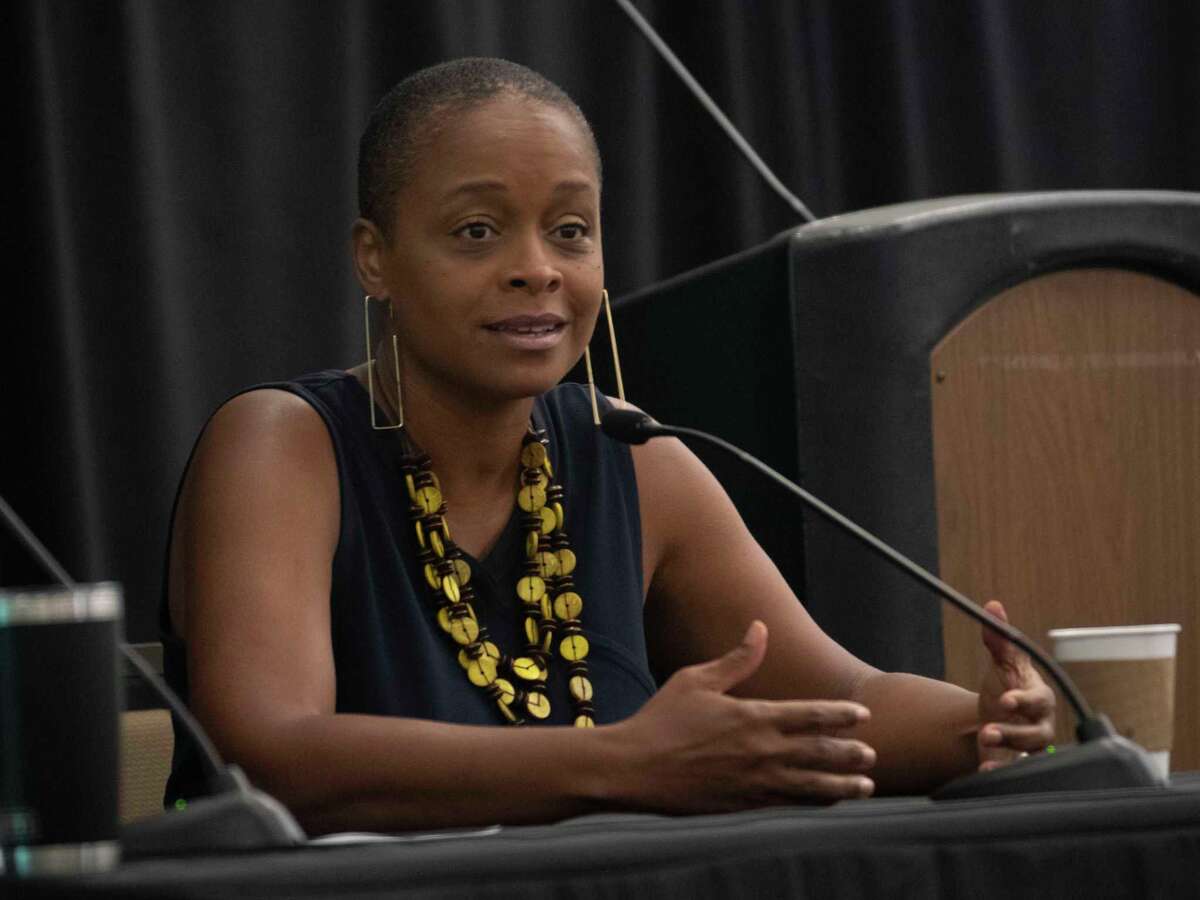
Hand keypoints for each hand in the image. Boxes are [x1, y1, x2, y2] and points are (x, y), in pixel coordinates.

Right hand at [610, 621, 876, 811]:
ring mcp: (754, 781)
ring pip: (811, 785)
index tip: (863, 716)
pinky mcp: (743, 804)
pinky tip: (827, 801)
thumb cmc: (661, 719)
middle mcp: (761, 751)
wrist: (634, 769)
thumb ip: (736, 659)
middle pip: (820, 753)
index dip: (840, 716)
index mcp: (753, 717)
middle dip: (850, 753)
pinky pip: (788, 803)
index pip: (810, 715)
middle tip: (873, 753)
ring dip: (843, 785)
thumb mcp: (697, 680)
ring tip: (867, 785)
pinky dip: (812, 802)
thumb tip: (760, 628)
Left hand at [976, 600, 1055, 770]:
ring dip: (1009, 756)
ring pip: (1031, 757)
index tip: (1005, 700)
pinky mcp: (1018, 764)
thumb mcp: (1001, 662)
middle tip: (986, 732)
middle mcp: (1041, 724)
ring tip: (985, 755)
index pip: (1039, 699)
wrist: (999, 716)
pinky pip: (1017, 773)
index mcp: (1039, 697)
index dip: (1024, 700)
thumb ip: (997, 637)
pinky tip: (984, 772)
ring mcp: (1031, 748)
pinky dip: (1001, 774)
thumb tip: (992, 606)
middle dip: (1013, 734)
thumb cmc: (1006, 684)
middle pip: (1037, 734)